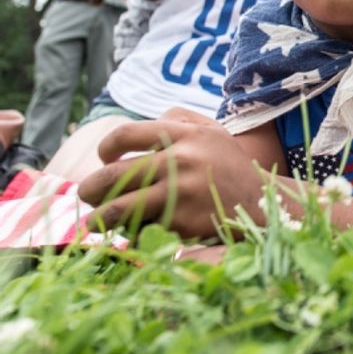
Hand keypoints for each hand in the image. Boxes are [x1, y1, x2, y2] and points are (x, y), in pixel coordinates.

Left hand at [78, 108, 265, 238]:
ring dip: (100, 217)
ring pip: (120, 208)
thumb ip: (179, 120)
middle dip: (91, 188)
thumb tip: (142, 127)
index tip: (105, 160)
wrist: (263, 205)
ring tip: (94, 222)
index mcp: (185, 135)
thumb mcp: (212, 132)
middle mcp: (181, 161)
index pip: (125, 135)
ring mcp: (182, 194)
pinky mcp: (184, 223)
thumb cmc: (230, 167)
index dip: (106, 149)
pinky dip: (134, 233)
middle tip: (87, 194)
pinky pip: (143, 229)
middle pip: (113, 175)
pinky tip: (136, 232)